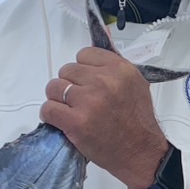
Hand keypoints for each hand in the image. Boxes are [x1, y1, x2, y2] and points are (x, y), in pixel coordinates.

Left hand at [41, 47, 169, 188]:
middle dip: (70, 86)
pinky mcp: (76, 122)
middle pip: (66, 71)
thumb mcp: (136, 84)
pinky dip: (50, 116)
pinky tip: (62, 122)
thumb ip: (115, 62)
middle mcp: (104, 81)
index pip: (84, 55)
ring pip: (54, 88)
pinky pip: (48, 109)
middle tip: (81, 102)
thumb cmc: (138, 121)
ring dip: (58, 100)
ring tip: (71, 112)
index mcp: (120, 69)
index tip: (89, 84)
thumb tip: (105, 34)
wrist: (141, 154)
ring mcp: (89, 101)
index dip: (83, 71)